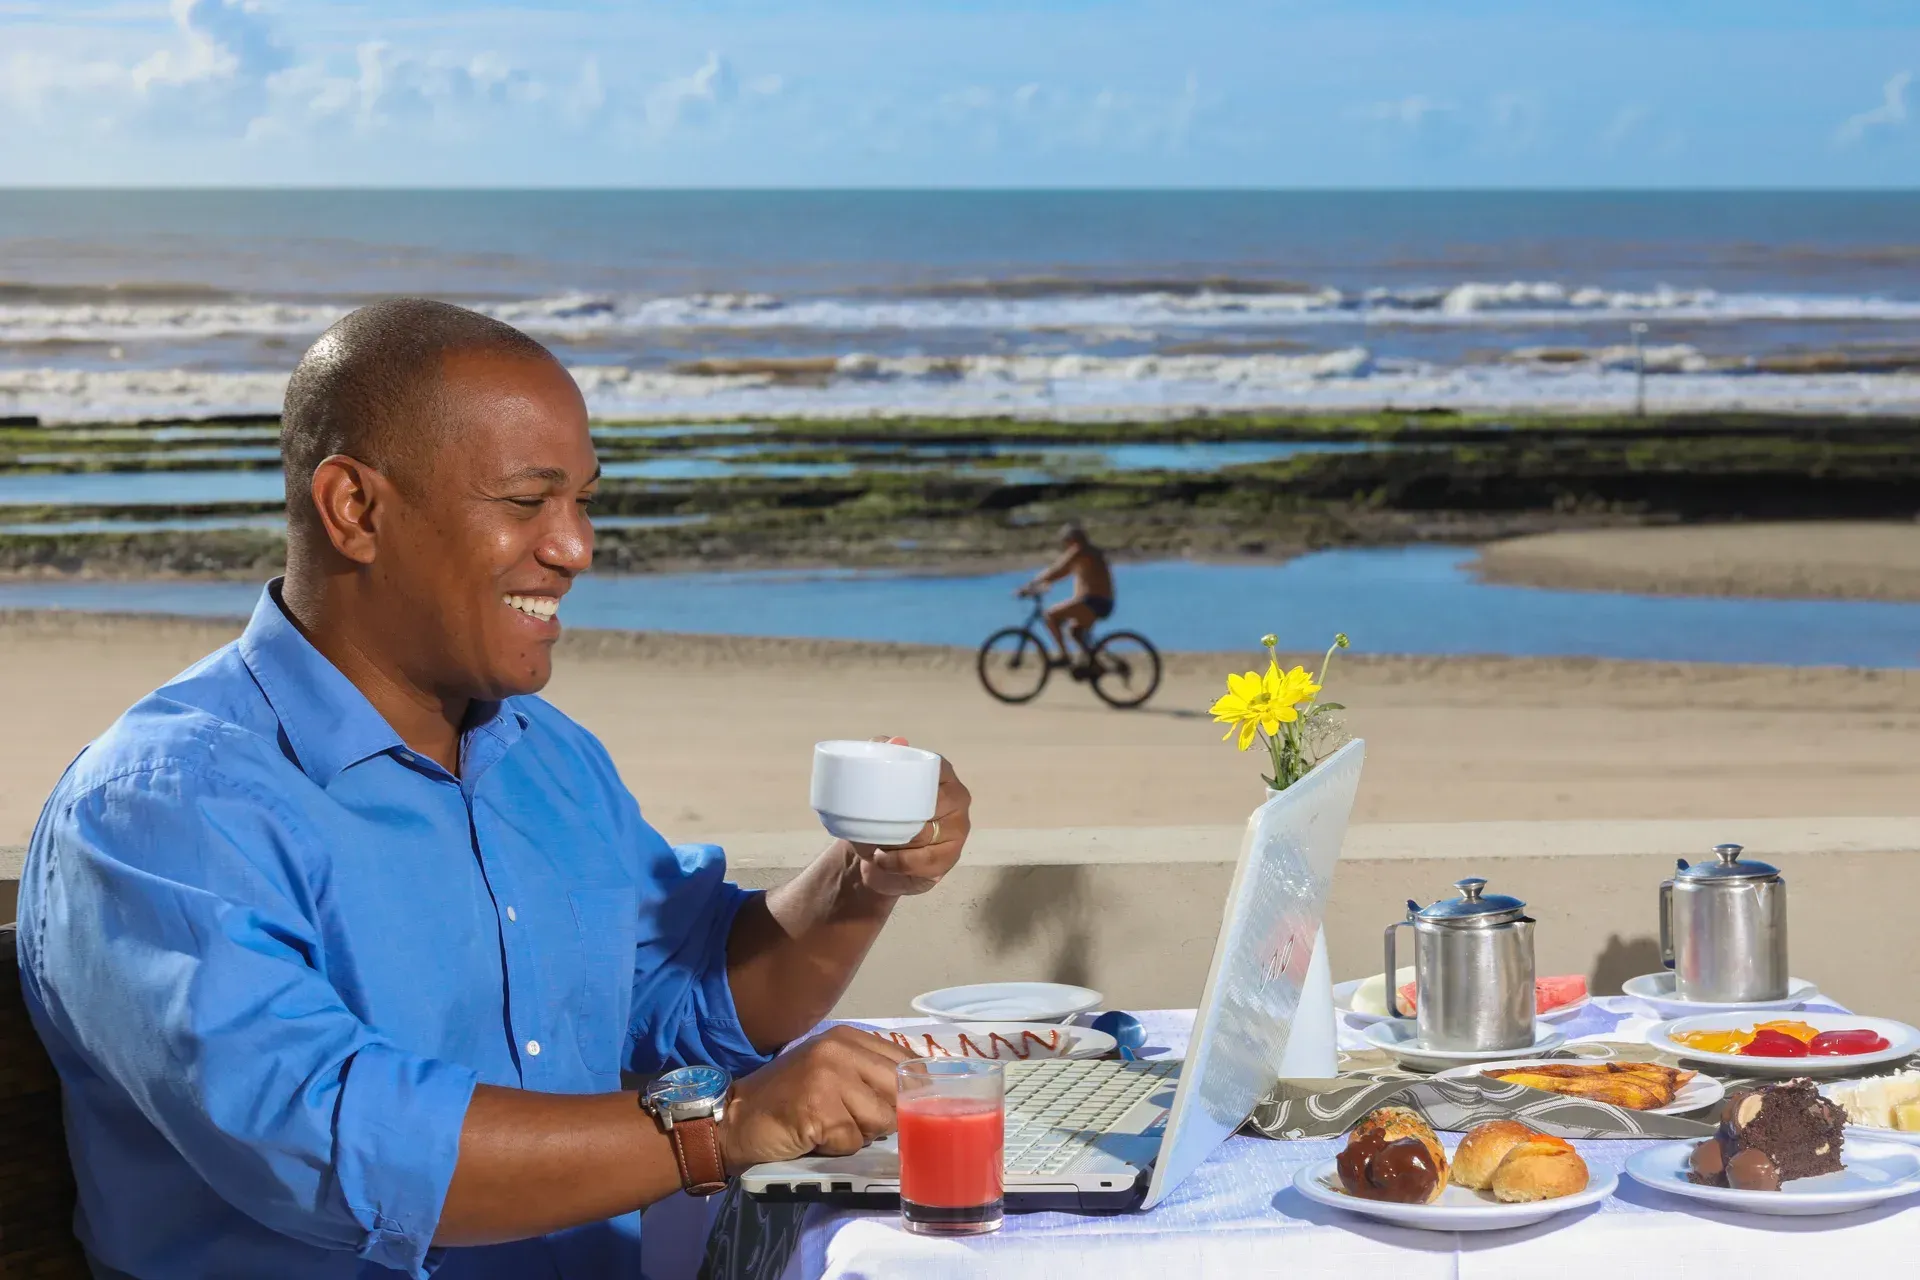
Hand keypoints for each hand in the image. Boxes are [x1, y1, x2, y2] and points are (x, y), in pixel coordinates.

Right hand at [718, 1027, 915, 1171]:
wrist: (737, 1118)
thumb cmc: (788, 1098)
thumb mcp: (830, 1070)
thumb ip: (868, 1073)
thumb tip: (917, 1093)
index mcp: (847, 1037)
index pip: (904, 1060)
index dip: (911, 1089)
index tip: (906, 1106)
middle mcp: (840, 1050)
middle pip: (898, 1091)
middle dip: (886, 1116)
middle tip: (857, 1122)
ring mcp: (829, 1078)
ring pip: (880, 1120)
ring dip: (859, 1134)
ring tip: (830, 1126)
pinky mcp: (819, 1111)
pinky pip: (853, 1141)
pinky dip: (838, 1148)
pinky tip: (815, 1136)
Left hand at [848, 738, 970, 896]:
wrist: (875, 856)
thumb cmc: (878, 812)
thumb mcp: (872, 782)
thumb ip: (880, 756)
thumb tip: (896, 740)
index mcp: (941, 773)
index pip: (936, 769)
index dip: (913, 779)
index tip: (887, 791)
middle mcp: (957, 799)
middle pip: (931, 805)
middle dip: (899, 818)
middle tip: (873, 824)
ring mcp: (957, 830)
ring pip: (927, 835)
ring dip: (896, 842)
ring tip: (875, 845)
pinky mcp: (951, 858)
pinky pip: (926, 861)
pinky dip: (899, 862)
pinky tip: (884, 860)